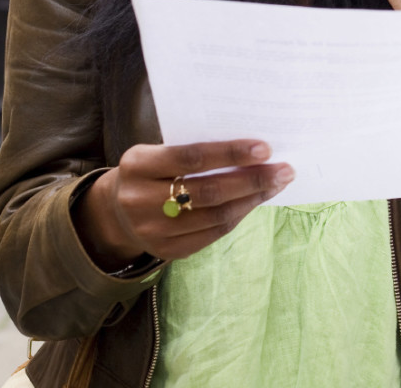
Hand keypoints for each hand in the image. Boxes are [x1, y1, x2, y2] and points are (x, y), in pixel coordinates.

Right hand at [73, 140, 293, 265]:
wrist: (116, 210)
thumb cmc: (151, 169)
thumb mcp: (158, 150)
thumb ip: (194, 150)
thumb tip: (251, 151)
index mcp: (138, 164)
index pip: (191, 157)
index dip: (230, 153)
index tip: (264, 149)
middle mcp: (140, 200)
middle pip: (208, 191)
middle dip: (252, 180)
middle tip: (283, 169)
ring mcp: (151, 231)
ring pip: (214, 217)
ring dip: (252, 199)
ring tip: (276, 184)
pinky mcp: (165, 251)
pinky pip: (211, 235)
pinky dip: (238, 216)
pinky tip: (254, 202)